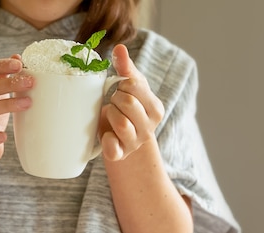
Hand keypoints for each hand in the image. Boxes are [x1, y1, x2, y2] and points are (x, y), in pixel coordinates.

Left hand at [99, 44, 164, 160]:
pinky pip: (112, 147)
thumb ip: (126, 68)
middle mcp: (150, 128)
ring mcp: (135, 143)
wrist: (121, 139)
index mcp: (156, 109)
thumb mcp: (131, 88)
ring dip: (111, 114)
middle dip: (115, 98)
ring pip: (121, 123)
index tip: (122, 87)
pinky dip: (106, 140)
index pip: (135, 86)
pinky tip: (107, 134)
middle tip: (115, 102)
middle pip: (127, 102)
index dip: (123, 83)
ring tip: (112, 114)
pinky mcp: (120, 154)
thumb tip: (120, 47)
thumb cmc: (128, 108)